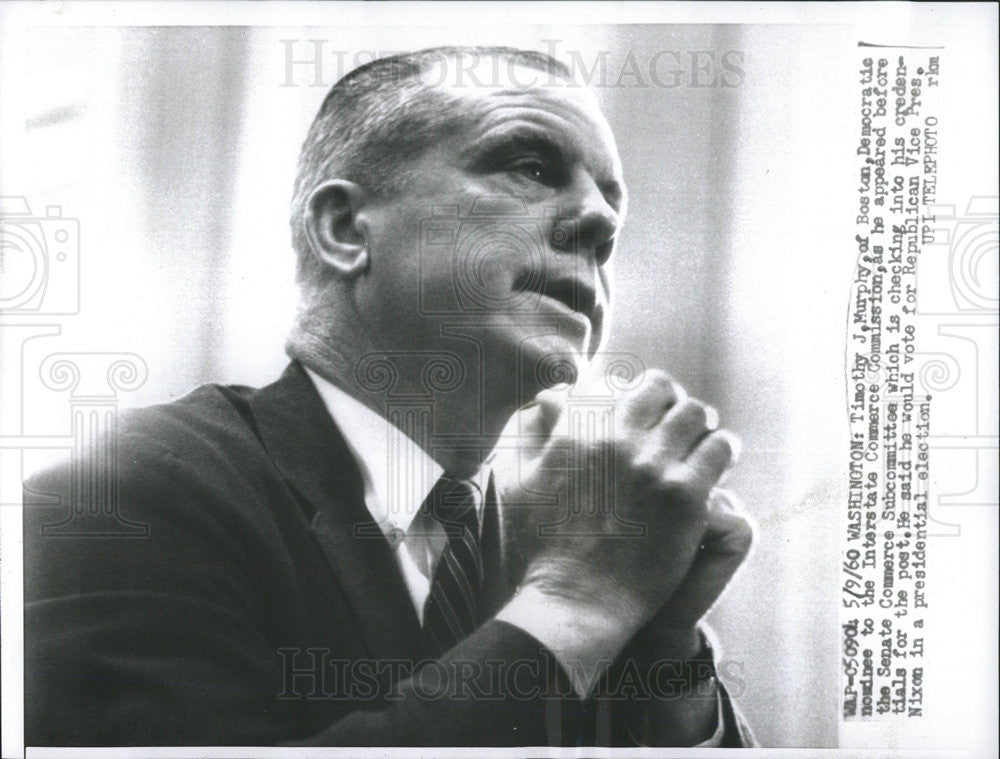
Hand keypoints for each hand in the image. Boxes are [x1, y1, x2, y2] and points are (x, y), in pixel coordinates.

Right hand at [498, 369, 738, 648]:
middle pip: (656, 387)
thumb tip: (549, 401)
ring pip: (694, 412)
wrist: (576, 601)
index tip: (634, 407)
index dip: (625, 391)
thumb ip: (535, 436)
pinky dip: (720, 450)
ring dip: (697, 423)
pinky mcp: (685, 495)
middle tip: (672, 418)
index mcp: (574, 431)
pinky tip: (717, 463)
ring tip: (699, 439)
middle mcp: (614, 440)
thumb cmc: (542, 549)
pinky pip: (718, 449)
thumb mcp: (521, 483)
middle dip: (666, 398)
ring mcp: (653, 466)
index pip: (610, 383)